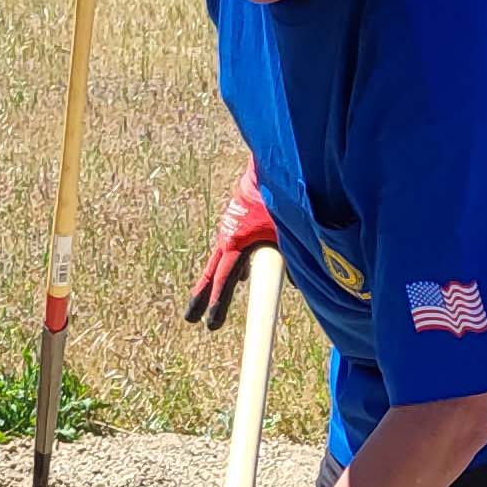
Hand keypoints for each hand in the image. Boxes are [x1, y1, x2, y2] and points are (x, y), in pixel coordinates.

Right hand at [183, 161, 277, 330]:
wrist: (273, 162)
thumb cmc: (280, 196)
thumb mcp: (290, 231)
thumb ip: (292, 259)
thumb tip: (295, 283)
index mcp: (236, 241)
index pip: (223, 279)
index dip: (217, 304)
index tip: (209, 325)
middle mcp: (228, 235)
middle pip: (212, 272)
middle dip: (202, 296)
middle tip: (190, 319)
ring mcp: (231, 225)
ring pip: (221, 259)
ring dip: (214, 279)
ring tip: (205, 299)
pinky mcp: (239, 217)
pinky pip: (232, 245)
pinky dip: (230, 261)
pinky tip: (241, 274)